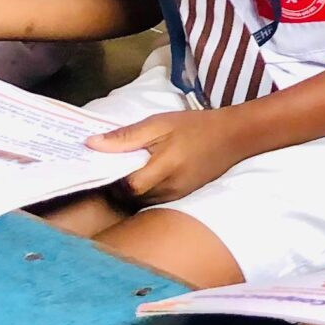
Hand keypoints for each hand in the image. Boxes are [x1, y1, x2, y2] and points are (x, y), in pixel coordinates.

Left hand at [86, 104, 249, 204]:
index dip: (112, 178)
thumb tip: (91, 144)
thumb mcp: (159, 123)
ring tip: (128, 169)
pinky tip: (144, 174)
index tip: (103, 164)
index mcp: (164, 167)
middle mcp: (170, 188)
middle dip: (117, 185)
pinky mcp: (181, 197)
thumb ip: (126, 136)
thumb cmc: (195, 126)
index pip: (127, 186)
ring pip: (141, 200)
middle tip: (111, 166)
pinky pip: (153, 199)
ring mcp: (176, 196)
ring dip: (130, 189)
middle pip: (131, 197)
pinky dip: (144, 190)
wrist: (233, 137)